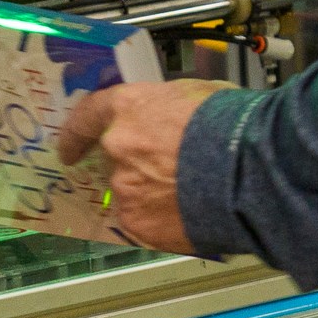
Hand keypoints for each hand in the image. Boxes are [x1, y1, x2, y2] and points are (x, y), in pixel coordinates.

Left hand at [57, 79, 233, 253]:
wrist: (247, 168)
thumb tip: (174, 115)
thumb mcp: (197, 93)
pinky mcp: (138, 223)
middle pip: (113, 160)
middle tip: (169, 172)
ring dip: (152, 195)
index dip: (76, 135)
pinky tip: (190, 215)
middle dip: (136, 167)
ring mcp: (125, 188)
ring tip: (191, 195)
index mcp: (128, 109)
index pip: (87, 118)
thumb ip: (170, 106)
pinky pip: (144, 223)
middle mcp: (117, 148)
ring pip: (130, 194)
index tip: (70, 149)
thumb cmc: (230, 124)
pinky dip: (162, 221)